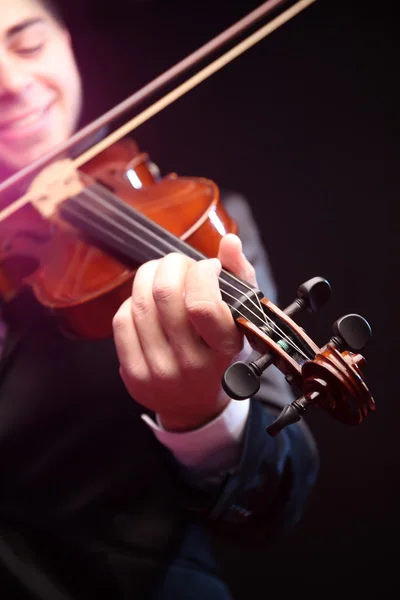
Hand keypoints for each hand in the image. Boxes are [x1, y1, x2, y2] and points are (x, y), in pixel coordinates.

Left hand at [112, 233, 257, 430]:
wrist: (196, 404)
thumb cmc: (222, 354)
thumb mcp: (242, 319)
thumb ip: (241, 277)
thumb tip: (229, 242)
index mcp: (224, 350)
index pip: (202, 305)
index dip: (201, 273)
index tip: (208, 268)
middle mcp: (191, 365)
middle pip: (165, 296)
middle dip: (171, 265)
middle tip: (181, 264)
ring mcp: (159, 372)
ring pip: (140, 304)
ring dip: (149, 276)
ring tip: (162, 275)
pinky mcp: (133, 374)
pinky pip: (122, 321)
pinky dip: (133, 301)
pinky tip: (147, 302)